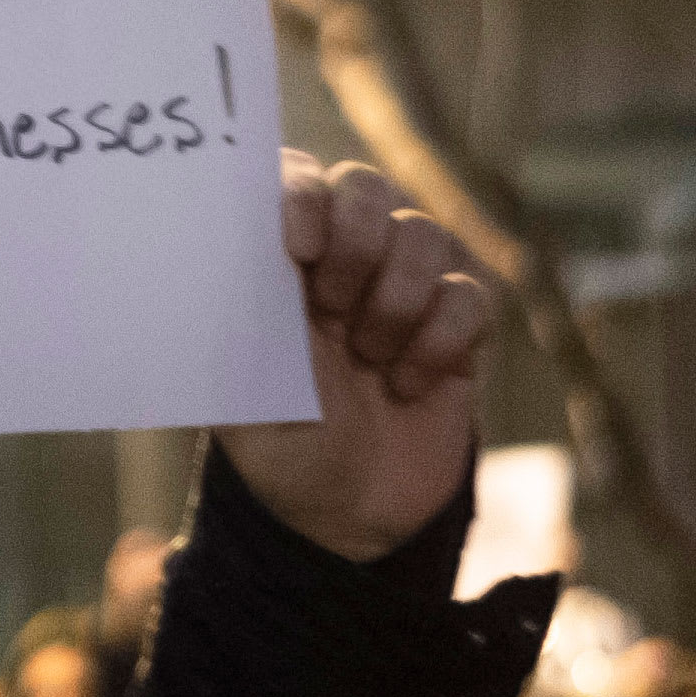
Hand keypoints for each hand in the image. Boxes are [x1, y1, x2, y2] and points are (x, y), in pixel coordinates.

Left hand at [213, 153, 490, 562]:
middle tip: (332, 307)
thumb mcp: (241, 386)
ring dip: (396, 299)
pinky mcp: (459, 326)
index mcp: (280, 265)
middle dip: (355, 241)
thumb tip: (225, 244)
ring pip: (424, 233)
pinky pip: (470, 293)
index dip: (301, 191)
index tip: (298, 243)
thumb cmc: (284, 449)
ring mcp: (406, 289)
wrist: (348, 518)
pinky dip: (440, 339)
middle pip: (366, 186)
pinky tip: (409, 386)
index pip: (293, 178)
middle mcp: (344, 261)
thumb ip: (240, 313)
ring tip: (369, 360)